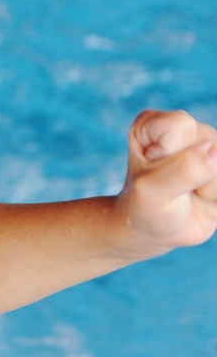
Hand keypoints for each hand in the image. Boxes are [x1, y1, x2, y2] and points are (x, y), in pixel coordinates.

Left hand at [116, 109, 216, 253]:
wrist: (155, 232)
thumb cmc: (145, 208)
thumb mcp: (152, 191)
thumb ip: (182, 170)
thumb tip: (215, 152)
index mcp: (155, 124)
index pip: (180, 125)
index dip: (170, 155)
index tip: (153, 173)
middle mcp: (187, 129)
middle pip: (212, 144)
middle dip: (196, 176)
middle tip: (174, 188)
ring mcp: (211, 146)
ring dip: (211, 188)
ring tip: (190, 193)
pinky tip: (206, 199)